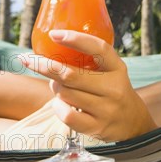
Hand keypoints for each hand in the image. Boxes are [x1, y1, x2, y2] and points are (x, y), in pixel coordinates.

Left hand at [23, 30, 156, 141]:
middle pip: (72, 74)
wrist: (133, 122)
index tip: (54, 34)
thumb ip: (91, 61)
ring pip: (66, 94)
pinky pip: (67, 116)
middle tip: (27, 59)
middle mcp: (114, 87)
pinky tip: (58, 103)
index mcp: (117, 68)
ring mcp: (106, 109)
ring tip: (54, 84)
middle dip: (45, 66)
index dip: (76, 39)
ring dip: (53, 87)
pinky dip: (58, 107)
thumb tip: (54, 44)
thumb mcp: (111, 71)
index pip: (98, 48)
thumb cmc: (113, 89)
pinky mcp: (98, 127)